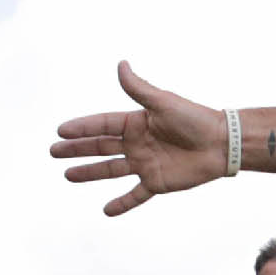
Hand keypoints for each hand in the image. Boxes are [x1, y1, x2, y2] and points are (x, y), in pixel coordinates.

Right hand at [52, 61, 228, 217]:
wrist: (221, 144)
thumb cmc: (195, 118)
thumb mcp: (163, 102)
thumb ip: (139, 89)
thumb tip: (120, 64)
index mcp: (136, 122)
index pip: (102, 125)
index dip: (82, 127)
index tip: (61, 130)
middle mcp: (137, 143)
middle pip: (101, 147)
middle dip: (77, 149)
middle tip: (54, 151)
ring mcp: (145, 163)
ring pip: (111, 170)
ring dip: (89, 173)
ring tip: (68, 176)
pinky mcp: (157, 182)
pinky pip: (135, 195)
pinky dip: (122, 204)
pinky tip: (106, 211)